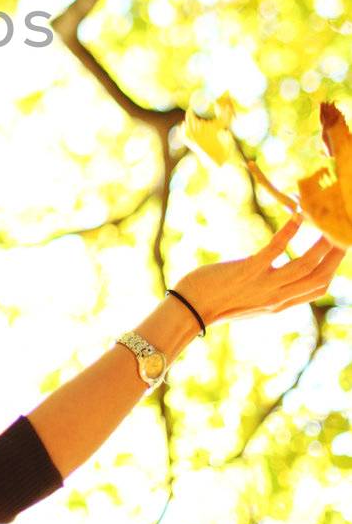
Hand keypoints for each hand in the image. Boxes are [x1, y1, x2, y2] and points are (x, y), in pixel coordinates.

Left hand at [171, 214, 345, 328]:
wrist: (188, 308)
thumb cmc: (213, 299)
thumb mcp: (249, 301)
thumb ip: (268, 291)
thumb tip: (277, 274)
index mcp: (278, 303)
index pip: (318, 289)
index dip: (333, 269)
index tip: (340, 249)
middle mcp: (276, 297)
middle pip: (319, 277)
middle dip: (336, 255)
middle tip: (345, 233)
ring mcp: (263, 285)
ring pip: (304, 266)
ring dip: (321, 245)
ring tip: (329, 224)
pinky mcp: (247, 271)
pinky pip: (274, 251)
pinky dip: (288, 233)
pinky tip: (297, 216)